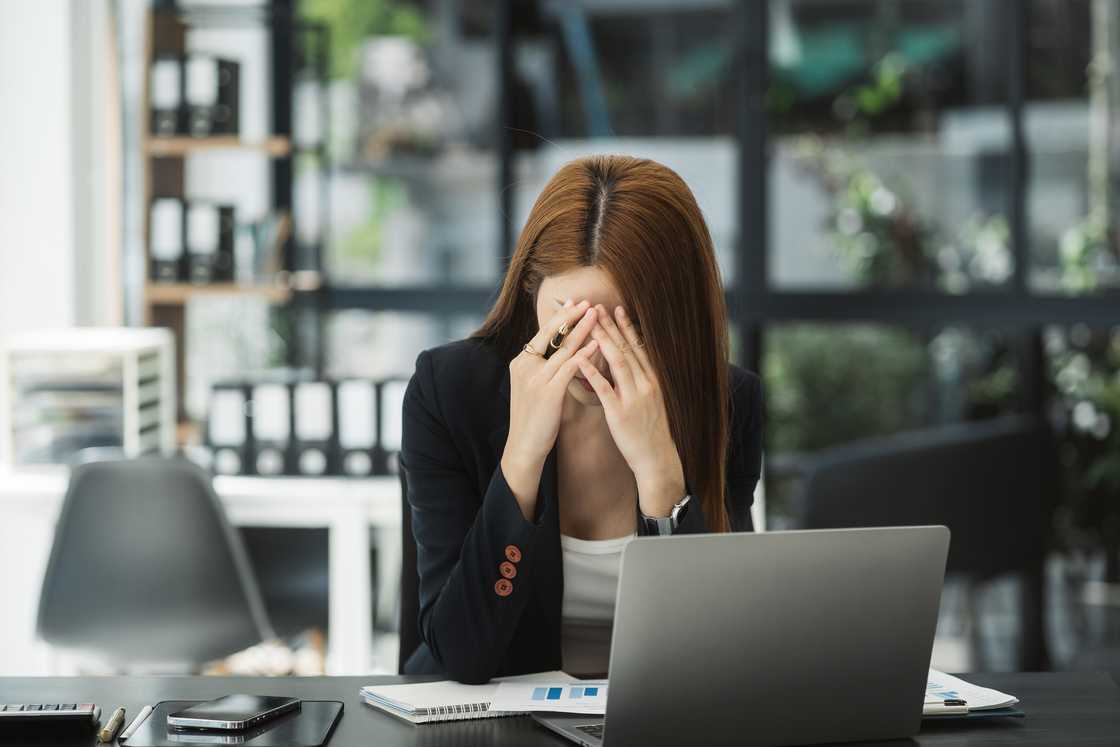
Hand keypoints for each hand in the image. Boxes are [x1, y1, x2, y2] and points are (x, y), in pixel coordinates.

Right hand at [502, 300, 599, 520]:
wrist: (525, 446)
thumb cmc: (534, 418)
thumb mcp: (533, 387)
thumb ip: (543, 367)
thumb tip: (559, 350)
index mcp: (521, 363)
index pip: (543, 333)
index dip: (561, 317)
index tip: (576, 303)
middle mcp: (525, 366)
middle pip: (552, 334)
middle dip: (572, 316)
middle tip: (589, 302)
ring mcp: (535, 379)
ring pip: (563, 348)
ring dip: (582, 329)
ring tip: (597, 315)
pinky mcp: (547, 392)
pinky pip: (569, 368)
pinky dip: (584, 354)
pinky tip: (597, 344)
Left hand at [577, 305, 686, 517]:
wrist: (657, 459)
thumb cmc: (650, 431)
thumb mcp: (651, 401)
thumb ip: (640, 382)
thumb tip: (629, 366)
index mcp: (652, 380)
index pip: (638, 347)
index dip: (627, 327)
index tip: (616, 309)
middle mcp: (645, 384)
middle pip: (627, 349)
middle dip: (611, 326)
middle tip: (597, 306)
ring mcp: (634, 397)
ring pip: (618, 362)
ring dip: (603, 340)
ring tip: (589, 323)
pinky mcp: (620, 412)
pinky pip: (605, 388)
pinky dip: (592, 372)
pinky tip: (581, 359)